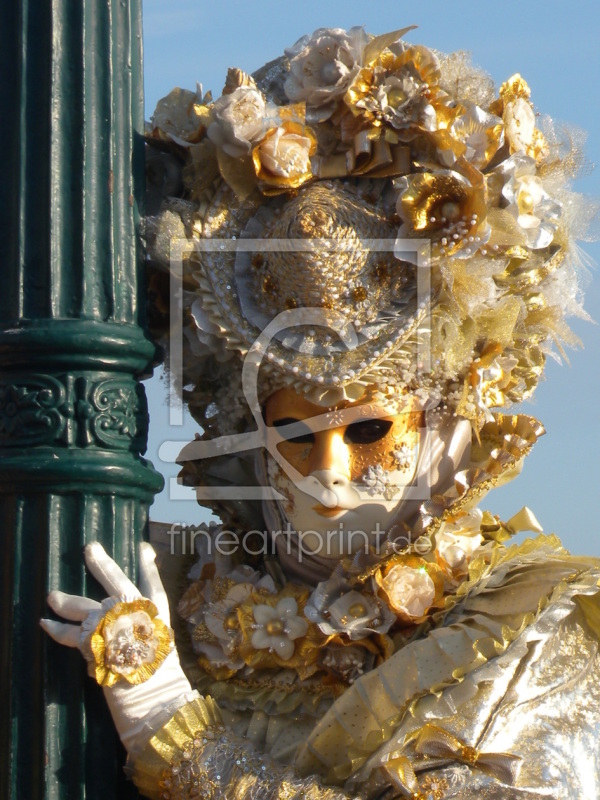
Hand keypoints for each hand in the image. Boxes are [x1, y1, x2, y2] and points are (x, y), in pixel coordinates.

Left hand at [41, 541, 192, 751]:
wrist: (156, 696)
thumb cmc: (163, 679)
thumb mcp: (162, 650)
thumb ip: (145, 638)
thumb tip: (126, 638)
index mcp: (156, 614)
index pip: (153, 584)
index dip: (148, 566)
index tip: (144, 549)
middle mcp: (136, 612)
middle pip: (117, 581)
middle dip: (102, 564)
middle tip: (90, 548)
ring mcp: (114, 624)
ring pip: (85, 607)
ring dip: (65, 601)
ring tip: (51, 596)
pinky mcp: (95, 642)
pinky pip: (70, 635)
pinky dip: (56, 629)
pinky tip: (45, 623)